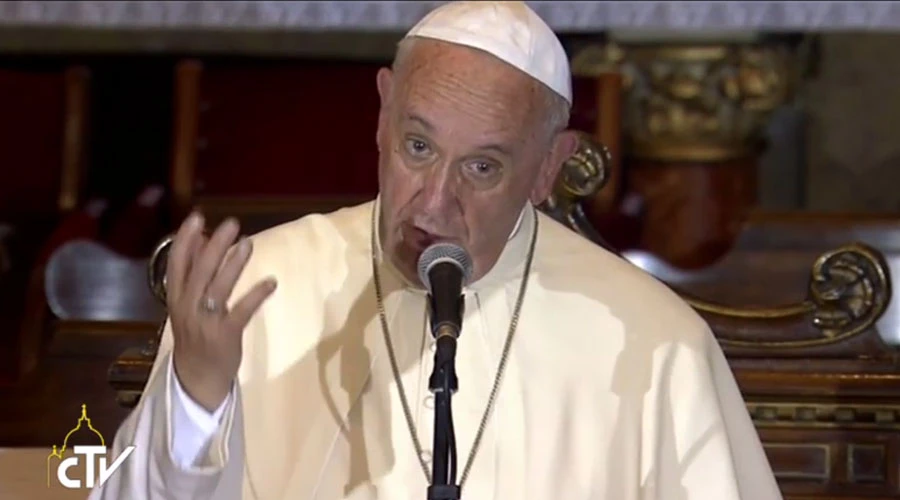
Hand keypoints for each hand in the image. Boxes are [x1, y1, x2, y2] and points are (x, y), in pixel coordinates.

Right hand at [166, 212, 276, 411]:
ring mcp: (205, 322)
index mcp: (176, 299)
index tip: (197, 217)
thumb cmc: (195, 336)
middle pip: (200, 271)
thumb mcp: (187, 305)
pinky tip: (271, 282)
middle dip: (214, 245)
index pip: (177, 265)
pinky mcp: (225, 335)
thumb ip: (194, 275)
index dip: (185, 240)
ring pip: (218, 288)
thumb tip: (203, 240)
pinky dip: (256, 295)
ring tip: (248, 243)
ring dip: (234, 264)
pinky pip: (242, 311)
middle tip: (231, 223)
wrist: (196, 379)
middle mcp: (187, 307)